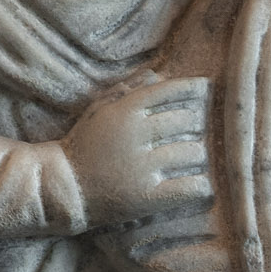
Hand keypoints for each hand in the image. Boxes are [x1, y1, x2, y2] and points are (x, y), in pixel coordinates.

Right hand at [66, 74, 212, 226]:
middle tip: (194, 130)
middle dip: (196, 124)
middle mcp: (136, 136)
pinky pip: (188, 188)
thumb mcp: (100, 109)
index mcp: (125, 111)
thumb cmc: (83, 145)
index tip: (206, 87)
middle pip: (188, 120)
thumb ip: (129, 88)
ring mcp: (143, 167)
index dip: (193, 87)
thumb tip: (161, 74)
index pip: (169, 91)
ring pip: (193, 153)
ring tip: (194, 158)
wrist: (64, 188)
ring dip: (198, 155)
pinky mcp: (147, 197)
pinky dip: (201, 186)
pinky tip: (202, 185)